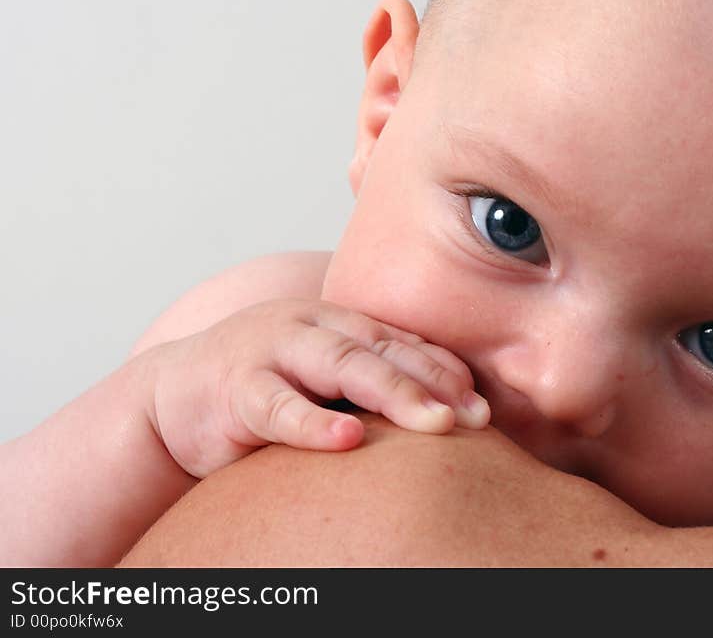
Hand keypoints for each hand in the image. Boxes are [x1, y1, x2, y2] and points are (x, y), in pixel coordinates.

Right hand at [145, 299, 489, 476]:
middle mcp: (312, 325)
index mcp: (339, 322)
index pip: (404, 341)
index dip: (447, 371)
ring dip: (391, 392)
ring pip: (340, 365)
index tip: (485, 407)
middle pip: (382, 348)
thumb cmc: (268, 390)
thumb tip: (445, 419)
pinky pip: (277, 405)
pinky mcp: (235, 386)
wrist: (177, 396)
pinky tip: (346, 440)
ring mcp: (273, 349)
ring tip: (433, 422)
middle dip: (433, 382)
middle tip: (476, 418)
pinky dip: (312, 422)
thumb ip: (372, 388)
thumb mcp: (325, 380)